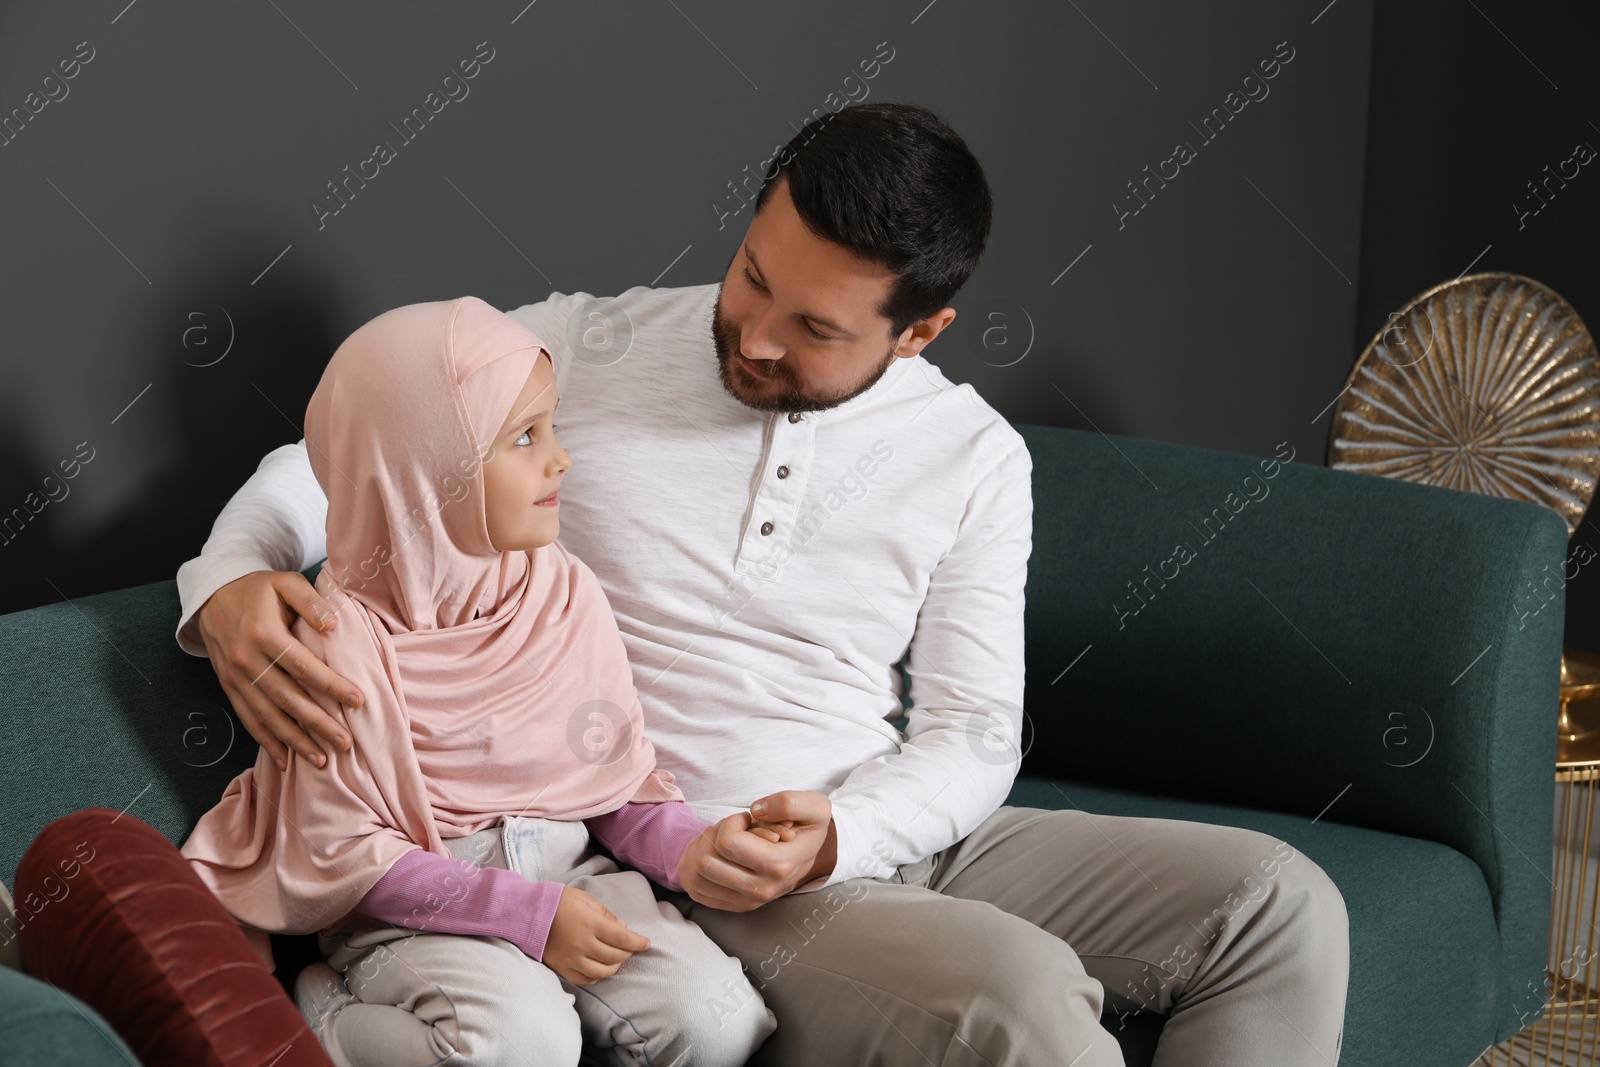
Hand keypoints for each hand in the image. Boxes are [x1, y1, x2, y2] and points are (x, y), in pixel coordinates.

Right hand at [194, 571, 363, 770]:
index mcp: (263, 633)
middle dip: (317, 724)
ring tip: (321, 760)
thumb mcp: (285, 582)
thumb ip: (311, 601)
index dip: (331, 685)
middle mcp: (246, 659)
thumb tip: (333, 625)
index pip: (303, 666)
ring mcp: (234, 677)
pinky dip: (266, 741)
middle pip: (286, 698)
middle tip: (346, 743)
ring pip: (267, 715)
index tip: (358, 701)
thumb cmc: (259, 589)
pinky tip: (284, 760)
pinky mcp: (228, 687)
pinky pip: (247, 719)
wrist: (212, 594)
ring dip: (294, 741)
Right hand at [542, 886, 649, 985]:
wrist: (528, 914)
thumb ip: (606, 915)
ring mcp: (572, 959)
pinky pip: (586, 979)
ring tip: (617, 959)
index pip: (622, 938)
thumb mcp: (586, 900)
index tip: (647, 943)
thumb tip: (624, 928)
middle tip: (630, 948)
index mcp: (590, 924)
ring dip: (615, 966)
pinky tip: (601, 967)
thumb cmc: (559, 902)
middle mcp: (582, 944)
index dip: (638, 942)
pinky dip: (598, 976)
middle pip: (615, 957)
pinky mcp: (562, 968)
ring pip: (602, 972)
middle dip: (628, 953)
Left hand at [678, 790, 836, 911]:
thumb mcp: (814, 806)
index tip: (747, 818)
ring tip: (723, 841)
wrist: (814, 855)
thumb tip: (756, 811)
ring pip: (696, 877)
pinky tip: (716, 856)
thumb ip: (789, 803)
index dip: (730, 822)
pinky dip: (698, 869)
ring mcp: (747, 901)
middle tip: (732, 829)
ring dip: (702, 852)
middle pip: (705, 863)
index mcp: (779, 865)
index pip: (727, 843)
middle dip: (712, 836)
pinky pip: (697, 891)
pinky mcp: (735, 905)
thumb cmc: (809, 827)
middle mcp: (761, 889)